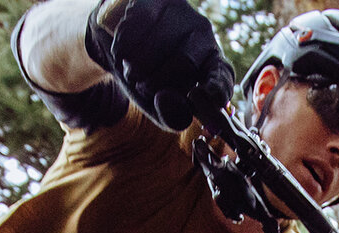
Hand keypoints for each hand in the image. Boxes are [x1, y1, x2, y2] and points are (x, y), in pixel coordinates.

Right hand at [85, 0, 235, 131]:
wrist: (116, 44)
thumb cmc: (146, 79)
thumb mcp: (161, 107)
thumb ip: (171, 116)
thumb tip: (166, 100)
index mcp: (212, 65)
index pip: (223, 75)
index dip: (219, 86)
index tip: (213, 97)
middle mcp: (203, 35)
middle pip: (185, 64)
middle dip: (155, 83)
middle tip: (141, 87)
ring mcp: (182, 13)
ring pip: (157, 46)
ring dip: (134, 67)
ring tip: (131, 69)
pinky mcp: (157, 0)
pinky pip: (137, 26)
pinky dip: (122, 47)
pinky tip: (122, 51)